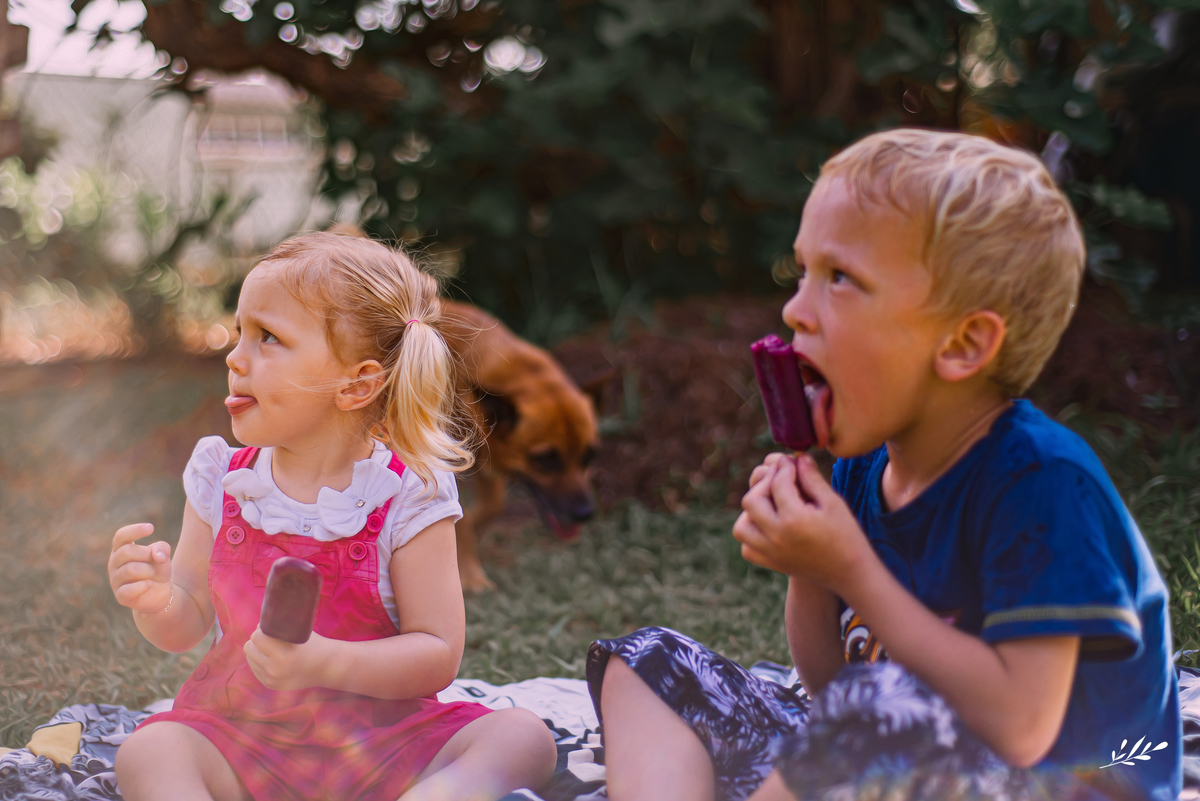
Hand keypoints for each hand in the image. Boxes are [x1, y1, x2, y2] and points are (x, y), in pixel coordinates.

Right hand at [108, 523, 172, 613]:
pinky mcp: (120, 596)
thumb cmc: (157, 568)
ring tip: (152, 574)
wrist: (161, 592)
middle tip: (155, 561)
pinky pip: (129, 589)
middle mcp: (114, 563)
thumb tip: (156, 554)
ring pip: (130, 569)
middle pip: (127, 551)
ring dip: (148, 570)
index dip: (134, 530)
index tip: (151, 528)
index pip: (121, 536)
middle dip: (146, 555)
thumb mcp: (163, 555)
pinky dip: (144, 586)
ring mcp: (115, 580)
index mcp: (121, 549)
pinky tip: (149, 584)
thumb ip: (162, 548)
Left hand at [244, 627, 328, 690]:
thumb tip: (257, 626)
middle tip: (270, 637)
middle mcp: (274, 671)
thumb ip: (277, 628)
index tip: (271, 629)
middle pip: (249, 648)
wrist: (325, 668)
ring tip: (272, 648)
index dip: (262, 630)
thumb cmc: (312, 644)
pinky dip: (260, 661)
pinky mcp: (270, 685)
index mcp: (282, 656)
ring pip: (249, 658)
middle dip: (257, 640)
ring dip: (257, 651)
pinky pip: (255, 668)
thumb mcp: (298, 632)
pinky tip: (273, 658)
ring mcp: (271, 680)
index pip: (256, 637)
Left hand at [734, 454, 871, 589]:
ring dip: (752, 511)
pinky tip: (770, 524)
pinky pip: (746, 548)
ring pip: (741, 526)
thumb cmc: (846, 534)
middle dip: (764, 484)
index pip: (778, 483)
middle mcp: (777, 537)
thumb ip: (812, 479)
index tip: (790, 460)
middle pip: (751, 501)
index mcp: (795, 519)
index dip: (784, 467)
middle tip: (779, 477)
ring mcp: (770, 553)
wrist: (850, 573)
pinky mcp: (771, 564)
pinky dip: (753, 535)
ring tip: (771, 503)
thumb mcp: (833, 503)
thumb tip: (797, 458)